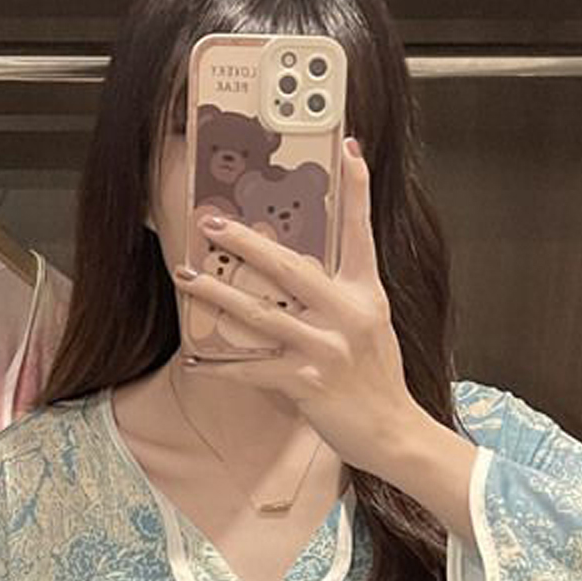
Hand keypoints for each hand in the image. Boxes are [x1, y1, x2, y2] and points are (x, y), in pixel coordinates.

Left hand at [171, 137, 430, 478]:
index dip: (356, 190)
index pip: (361, 233)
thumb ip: (345, 296)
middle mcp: (347, 314)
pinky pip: (253, 369)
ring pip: (261, 314)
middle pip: (290, 267)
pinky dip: (221, 366)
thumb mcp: (372, 326)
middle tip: (212, 223)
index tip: (349, 148)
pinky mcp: (306, 382)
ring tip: (187, 278)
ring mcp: (326, 348)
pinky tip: (197, 360)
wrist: (393, 432)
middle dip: (246, 242)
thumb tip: (304, 275)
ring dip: (218, 295)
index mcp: (367, 295)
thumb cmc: (377, 380)